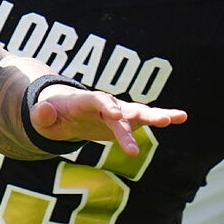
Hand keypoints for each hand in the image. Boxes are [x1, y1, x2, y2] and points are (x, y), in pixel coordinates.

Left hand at [30, 85, 185, 155]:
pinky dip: (162, 116)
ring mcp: (117, 111)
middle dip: (135, 116)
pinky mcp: (126, 120)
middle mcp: (104, 103)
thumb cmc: (51, 115)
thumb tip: (42, 111)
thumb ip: (42, 115)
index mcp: (82, 101)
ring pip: (137, 112)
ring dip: (154, 115)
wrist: (63, 112)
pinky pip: (145, 119)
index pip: (95, 101)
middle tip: (154, 122)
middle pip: (120, 109)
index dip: (106, 106)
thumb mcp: (41, 117)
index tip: (116, 115)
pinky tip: (181, 117)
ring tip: (173, 118)